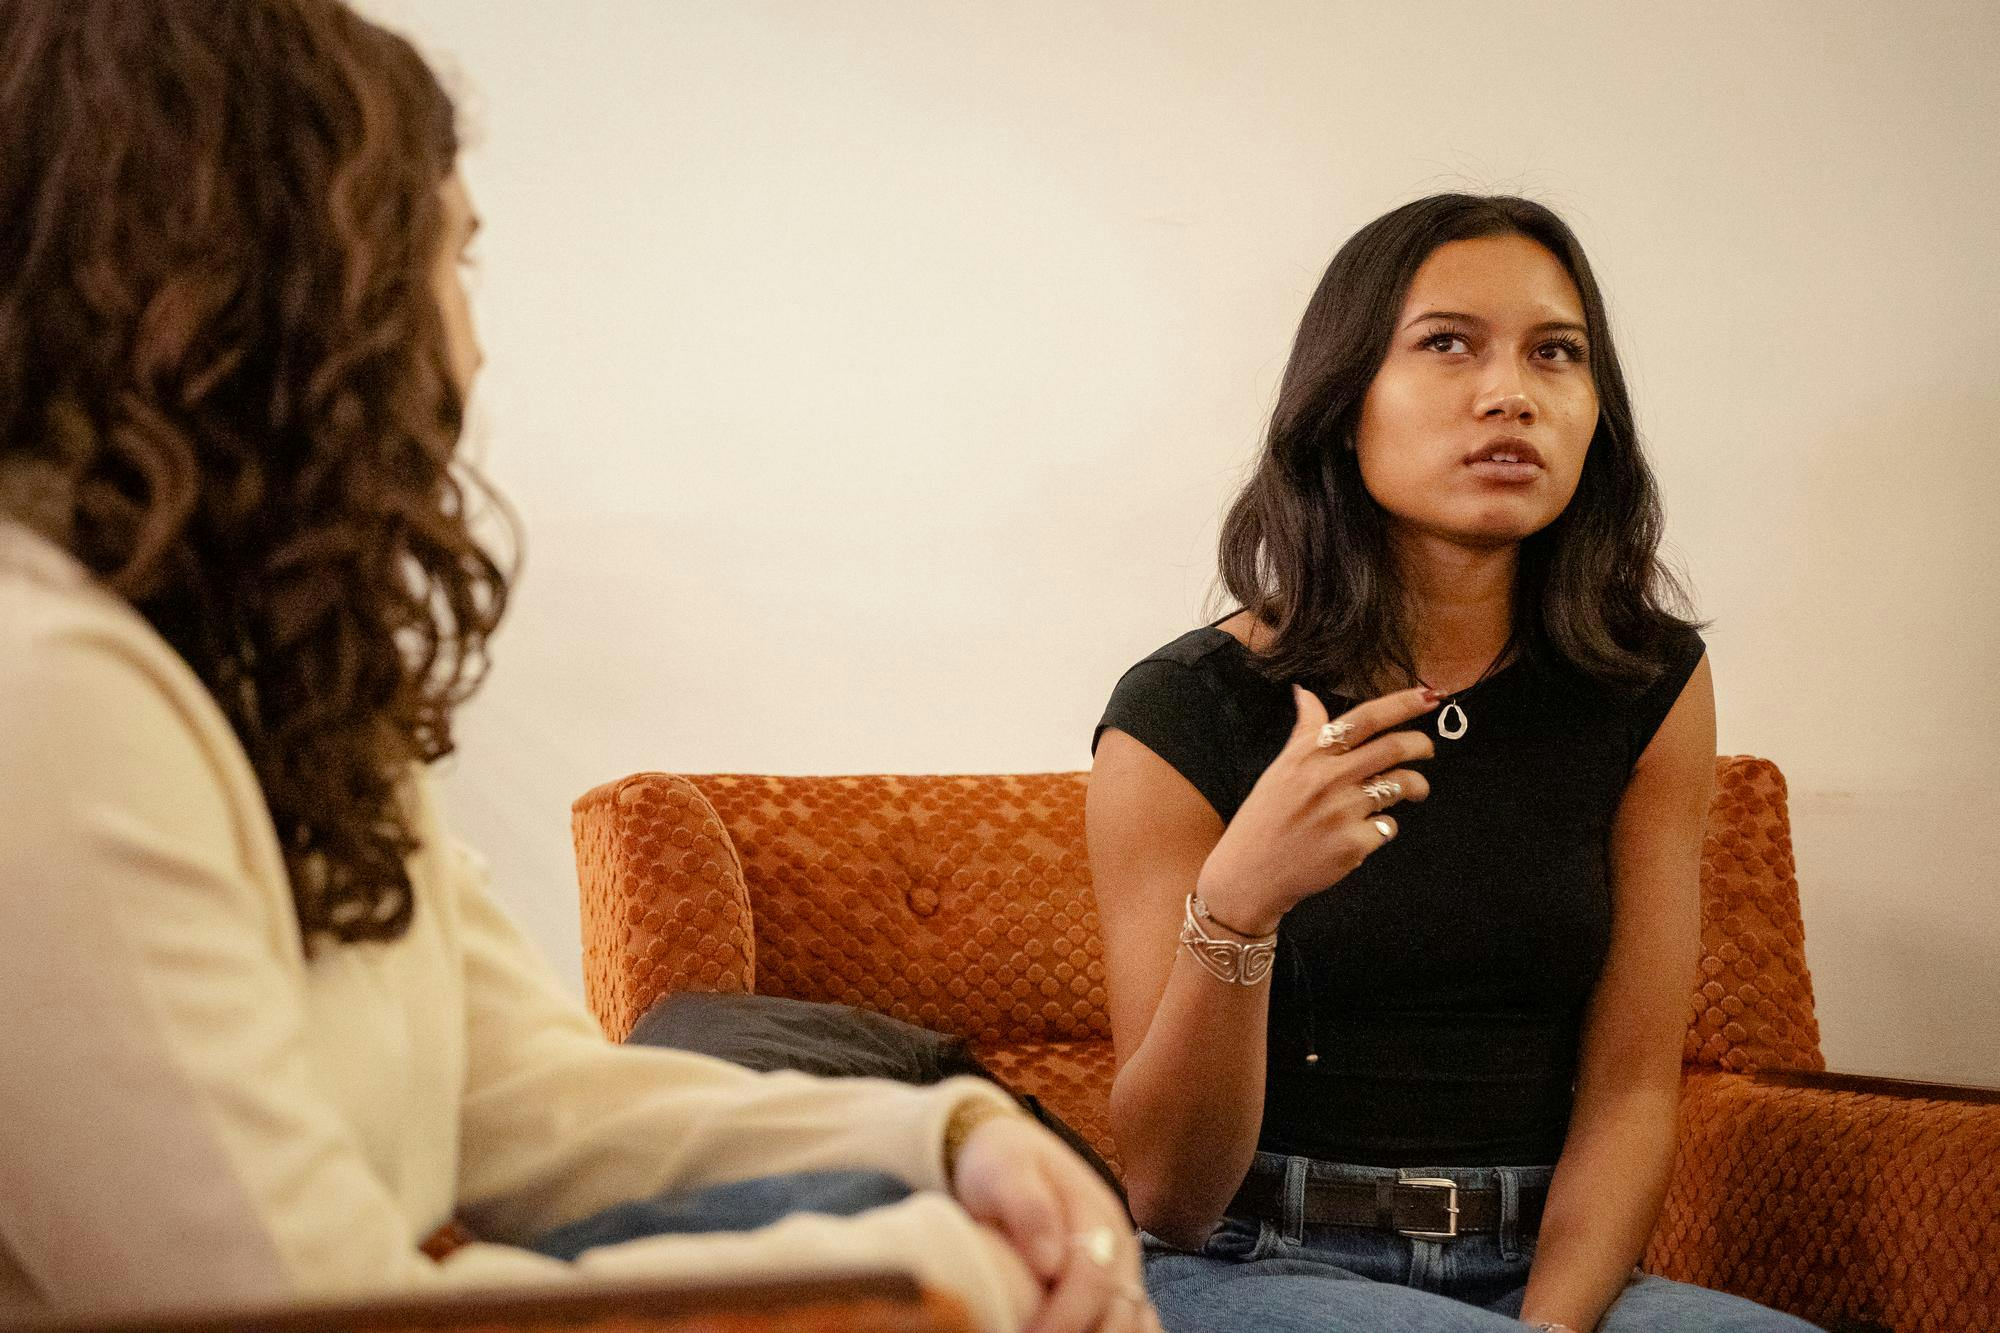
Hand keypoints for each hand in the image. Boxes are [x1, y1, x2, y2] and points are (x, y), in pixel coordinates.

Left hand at [950, 1115, 1160, 1332]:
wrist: (1012, 1158)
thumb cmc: (1003, 1165)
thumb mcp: (1004, 1171)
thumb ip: (1028, 1208)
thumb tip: (1050, 1263)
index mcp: (1097, 1215)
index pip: (1093, 1278)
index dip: (1065, 1318)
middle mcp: (1120, 1246)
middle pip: (1120, 1310)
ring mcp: (1122, 1269)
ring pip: (1133, 1322)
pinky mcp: (1115, 1288)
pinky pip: (1135, 1323)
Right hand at [1195, 684, 1436, 933]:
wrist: (1250, 872)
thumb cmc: (1265, 817)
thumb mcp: (1280, 768)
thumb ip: (1304, 731)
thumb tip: (1305, 693)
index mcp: (1310, 754)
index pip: (1365, 718)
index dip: (1403, 704)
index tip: (1430, 696)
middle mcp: (1327, 778)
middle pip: (1394, 748)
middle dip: (1422, 745)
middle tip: (1426, 749)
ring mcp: (1342, 812)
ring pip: (1401, 786)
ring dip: (1416, 786)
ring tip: (1411, 791)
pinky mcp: (1353, 845)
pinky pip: (1389, 827)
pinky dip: (1384, 828)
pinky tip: (1366, 831)